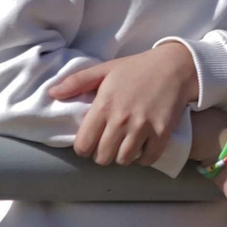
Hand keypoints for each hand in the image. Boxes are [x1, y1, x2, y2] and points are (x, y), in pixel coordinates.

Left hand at [50, 43, 198, 165]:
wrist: (175, 66)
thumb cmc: (137, 68)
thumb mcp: (105, 69)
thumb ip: (76, 82)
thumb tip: (52, 93)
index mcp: (104, 106)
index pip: (83, 145)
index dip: (84, 147)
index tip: (91, 141)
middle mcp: (121, 119)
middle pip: (102, 158)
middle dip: (103, 154)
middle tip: (109, 144)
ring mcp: (143, 127)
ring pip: (124, 160)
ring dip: (123, 156)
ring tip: (125, 145)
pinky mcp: (162, 132)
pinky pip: (148, 159)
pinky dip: (144, 158)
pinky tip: (142, 147)